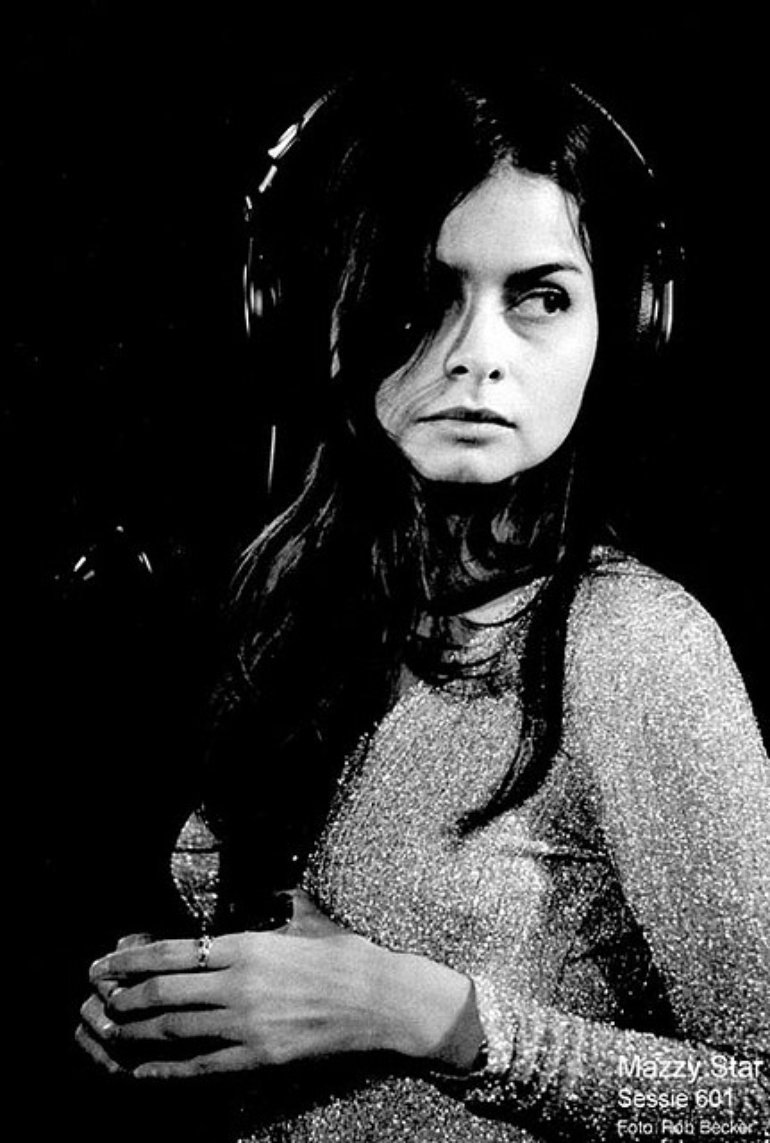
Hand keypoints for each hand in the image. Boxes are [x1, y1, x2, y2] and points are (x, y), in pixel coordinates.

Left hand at [83, 891, 481, 1080]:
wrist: (380, 999)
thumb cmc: (343, 953)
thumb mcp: (302, 917)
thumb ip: (271, 906)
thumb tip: (259, 888)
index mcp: (247, 945)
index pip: (173, 953)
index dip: (131, 960)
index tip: (105, 962)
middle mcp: (240, 985)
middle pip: (163, 994)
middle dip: (122, 997)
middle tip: (97, 997)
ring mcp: (247, 1026)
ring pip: (174, 1031)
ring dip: (134, 1032)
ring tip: (108, 1029)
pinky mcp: (258, 1057)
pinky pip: (199, 1067)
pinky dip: (165, 1070)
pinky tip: (142, 1069)